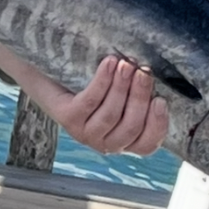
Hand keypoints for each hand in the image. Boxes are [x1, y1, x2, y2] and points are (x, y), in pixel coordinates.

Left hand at [0, 45, 167, 156]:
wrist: (48, 74)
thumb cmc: (89, 82)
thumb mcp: (118, 89)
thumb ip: (136, 90)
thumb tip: (156, 75)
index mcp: (123, 139)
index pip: (146, 144)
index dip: (157, 126)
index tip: (161, 100)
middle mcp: (105, 142)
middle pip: (130, 127)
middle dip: (140, 97)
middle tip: (144, 72)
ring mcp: (85, 133)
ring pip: (111, 115)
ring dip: (122, 87)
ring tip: (127, 64)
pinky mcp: (68, 118)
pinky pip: (90, 101)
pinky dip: (102, 81)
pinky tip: (109, 64)